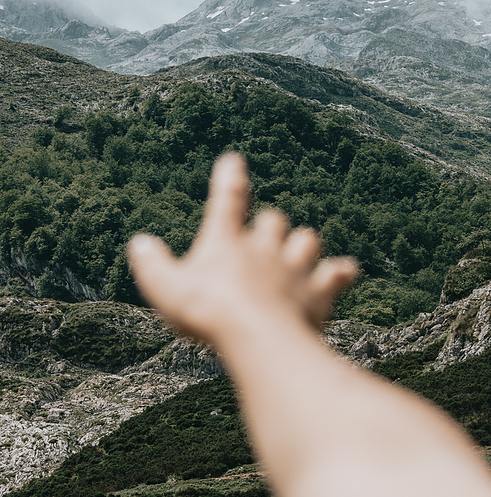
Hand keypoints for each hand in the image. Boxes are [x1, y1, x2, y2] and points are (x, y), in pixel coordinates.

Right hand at [127, 153, 357, 345]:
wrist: (257, 337)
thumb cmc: (208, 313)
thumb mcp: (165, 290)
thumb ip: (152, 265)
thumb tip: (139, 243)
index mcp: (226, 241)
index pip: (227, 200)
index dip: (229, 178)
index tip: (233, 159)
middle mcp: (263, 247)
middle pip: (273, 220)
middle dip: (269, 225)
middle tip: (263, 237)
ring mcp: (294, 267)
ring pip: (307, 239)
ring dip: (302, 244)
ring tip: (298, 253)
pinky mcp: (318, 291)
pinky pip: (337, 273)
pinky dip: (341, 271)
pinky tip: (347, 270)